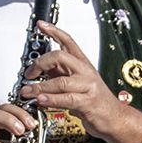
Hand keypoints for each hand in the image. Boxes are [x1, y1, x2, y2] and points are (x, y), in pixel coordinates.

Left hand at [19, 22, 131, 138]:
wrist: (114, 117)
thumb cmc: (95, 100)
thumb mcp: (76, 82)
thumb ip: (60, 74)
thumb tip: (39, 68)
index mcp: (82, 63)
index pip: (68, 41)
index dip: (54, 31)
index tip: (41, 25)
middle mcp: (85, 71)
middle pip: (60, 56)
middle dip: (40, 63)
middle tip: (28, 74)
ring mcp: (88, 86)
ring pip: (61, 81)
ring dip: (40, 87)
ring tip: (27, 92)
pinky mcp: (88, 102)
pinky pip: (67, 99)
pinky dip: (51, 99)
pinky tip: (41, 100)